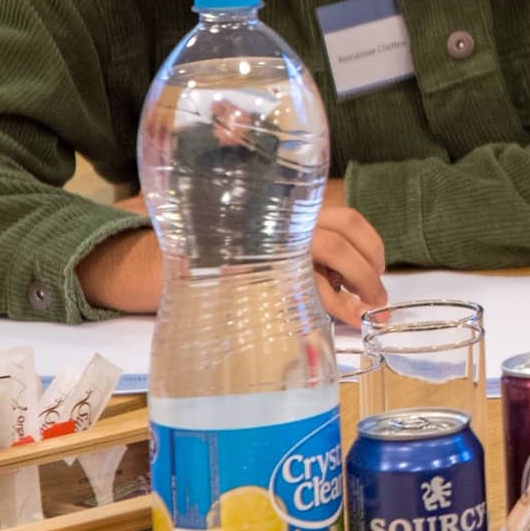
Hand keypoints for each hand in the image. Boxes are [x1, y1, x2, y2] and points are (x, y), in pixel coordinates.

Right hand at [80, 184, 387, 323]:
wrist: (150, 262)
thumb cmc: (209, 258)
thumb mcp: (258, 249)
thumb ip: (296, 258)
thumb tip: (344, 286)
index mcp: (287, 211)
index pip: (346, 217)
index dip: (372, 244)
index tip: (379, 270)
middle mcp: (281, 219)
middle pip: (345, 230)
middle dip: (370, 266)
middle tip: (377, 297)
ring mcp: (266, 240)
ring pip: (331, 250)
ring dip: (356, 283)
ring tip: (361, 312)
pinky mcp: (251, 267)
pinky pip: (302, 281)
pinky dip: (329, 301)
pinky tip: (337, 318)